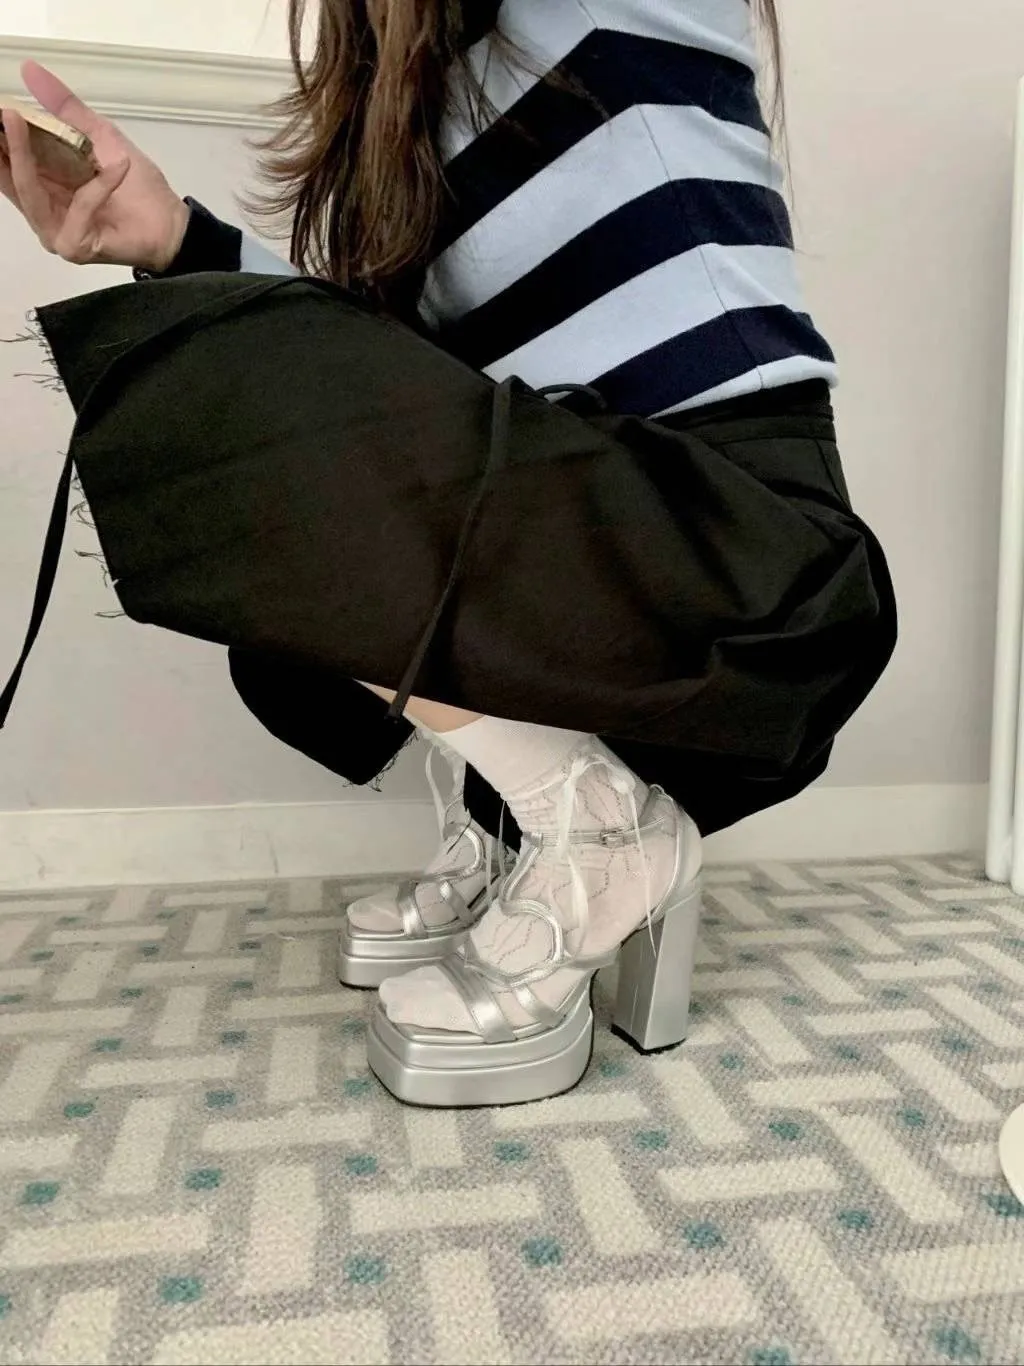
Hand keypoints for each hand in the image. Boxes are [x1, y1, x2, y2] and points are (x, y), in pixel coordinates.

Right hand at [0, 60, 190, 271]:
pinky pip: (78, 210)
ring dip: (23, 154)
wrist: (170, 224)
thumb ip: (66, 108)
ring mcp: (54, 230)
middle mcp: (40, 209)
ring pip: (29, 192)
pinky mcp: (74, 245)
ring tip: (17, 119)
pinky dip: (97, 186)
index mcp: (41, 184)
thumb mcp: (99, 136)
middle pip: (7, 175)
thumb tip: (30, 69)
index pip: (6, 159)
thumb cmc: (136, 186)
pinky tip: (119, 164)